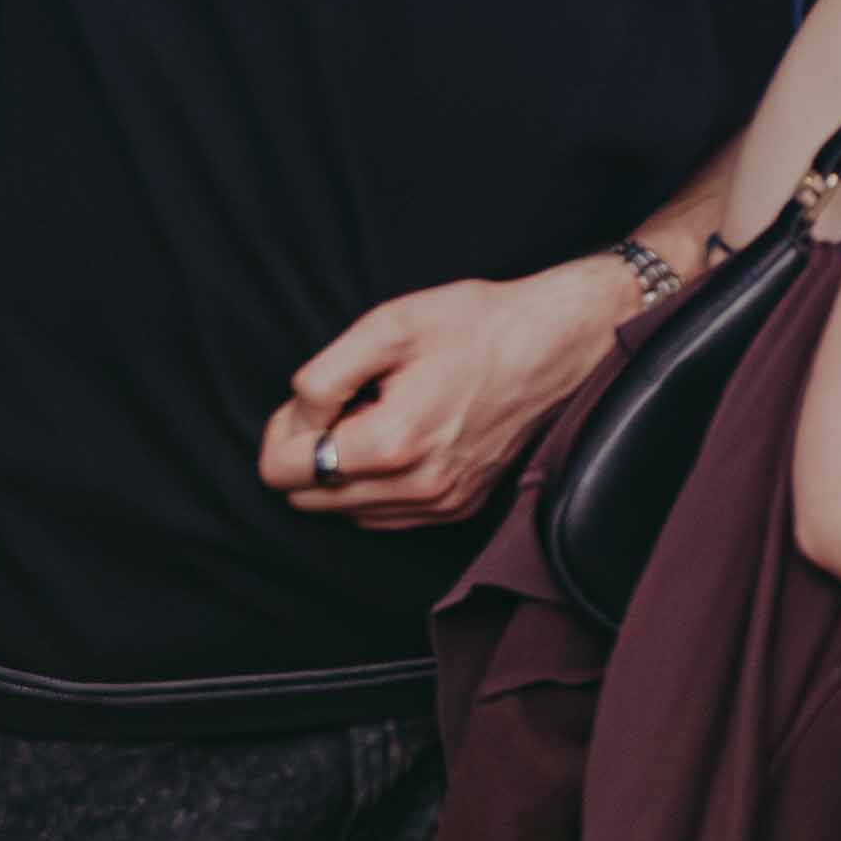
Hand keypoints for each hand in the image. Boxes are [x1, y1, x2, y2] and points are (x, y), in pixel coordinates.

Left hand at [263, 263, 637, 527]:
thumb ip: (323, 376)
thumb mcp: (387, 325)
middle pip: (307, 499)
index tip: (315, 398)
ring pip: (343, 512)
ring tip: (378, 417)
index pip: (284, 472)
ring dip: (343, 470)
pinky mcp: (458, 506)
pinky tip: (399, 440)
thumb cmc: (477, 326)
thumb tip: (299, 417)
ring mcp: (441, 503)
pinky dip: (374, 484)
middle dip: (310, 451)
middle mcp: (417, 487)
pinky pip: (383, 515)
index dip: (283, 429)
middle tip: (345, 403)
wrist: (556, 343)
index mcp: (392, 443)